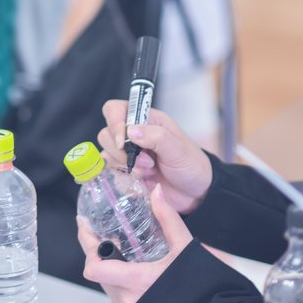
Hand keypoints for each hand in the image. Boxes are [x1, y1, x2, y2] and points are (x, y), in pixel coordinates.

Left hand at [78, 184, 192, 302]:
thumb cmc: (197, 287)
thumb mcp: (184, 249)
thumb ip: (168, 219)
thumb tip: (156, 193)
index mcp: (136, 281)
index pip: (94, 267)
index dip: (87, 244)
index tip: (85, 224)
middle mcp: (126, 297)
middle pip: (96, 268)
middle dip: (95, 248)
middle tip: (97, 228)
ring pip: (104, 280)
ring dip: (106, 262)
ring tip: (113, 243)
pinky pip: (114, 291)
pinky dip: (116, 275)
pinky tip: (126, 264)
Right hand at [97, 100, 212, 213]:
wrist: (196, 192)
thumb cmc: (191, 164)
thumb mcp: (178, 149)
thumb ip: (156, 137)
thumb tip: (130, 130)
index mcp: (146, 119)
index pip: (115, 110)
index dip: (113, 123)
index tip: (123, 142)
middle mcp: (133, 134)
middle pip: (106, 134)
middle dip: (122, 151)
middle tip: (146, 161)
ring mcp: (128, 153)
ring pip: (107, 153)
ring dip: (125, 165)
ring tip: (148, 171)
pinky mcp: (125, 171)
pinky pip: (111, 171)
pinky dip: (123, 176)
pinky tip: (141, 179)